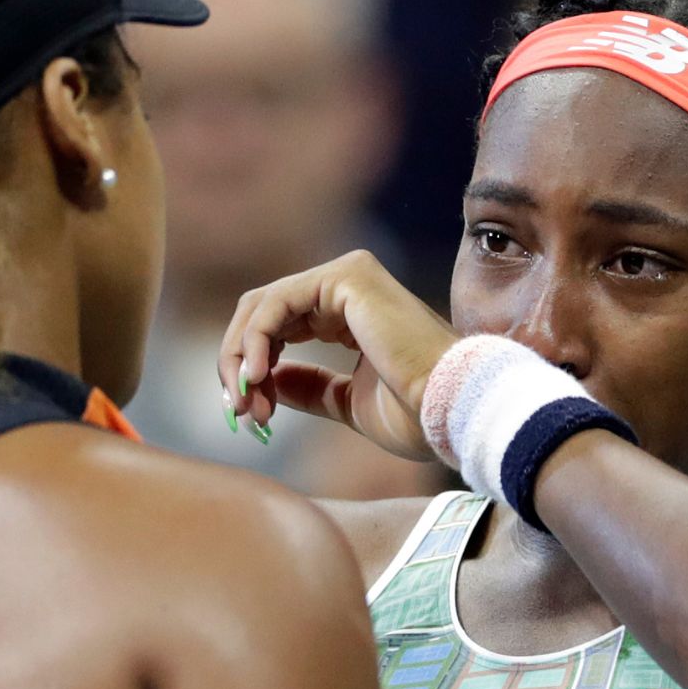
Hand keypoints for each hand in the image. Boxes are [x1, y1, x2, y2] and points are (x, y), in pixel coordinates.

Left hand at [219, 251, 459, 461]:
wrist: (449, 409)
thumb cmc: (416, 413)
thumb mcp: (347, 403)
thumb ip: (310, 388)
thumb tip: (269, 382)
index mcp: (351, 312)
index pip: (279, 326)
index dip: (252, 367)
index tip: (248, 413)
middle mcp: (347, 285)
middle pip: (262, 313)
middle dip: (239, 363)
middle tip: (238, 410)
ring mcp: (347, 275)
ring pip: (261, 306)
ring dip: (240, 357)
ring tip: (245, 403)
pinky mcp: (345, 276)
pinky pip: (274, 304)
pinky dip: (253, 342)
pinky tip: (255, 377)